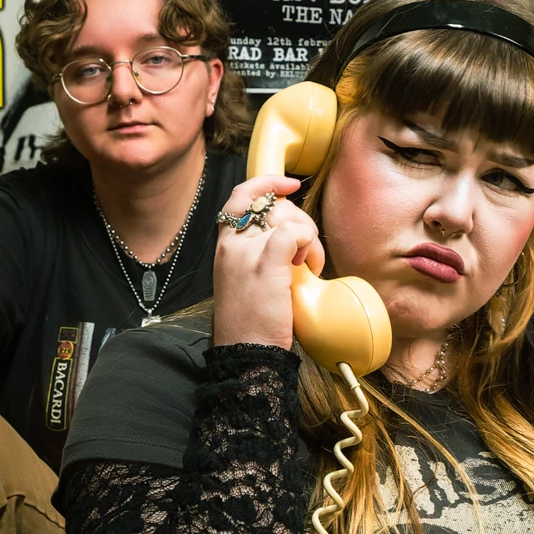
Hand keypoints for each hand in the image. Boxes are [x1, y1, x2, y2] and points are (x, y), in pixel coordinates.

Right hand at [211, 175, 323, 349]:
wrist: (246, 352)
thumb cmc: (252, 321)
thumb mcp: (247, 278)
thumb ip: (259, 252)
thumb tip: (290, 234)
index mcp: (225, 245)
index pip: (240, 195)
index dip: (267, 182)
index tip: (291, 184)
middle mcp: (232, 244)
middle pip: (274, 205)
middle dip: (301, 221)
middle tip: (307, 251)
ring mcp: (247, 252)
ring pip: (288, 217)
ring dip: (309, 237)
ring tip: (308, 264)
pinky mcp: (267, 263)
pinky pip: (294, 232)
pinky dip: (309, 243)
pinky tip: (309, 265)